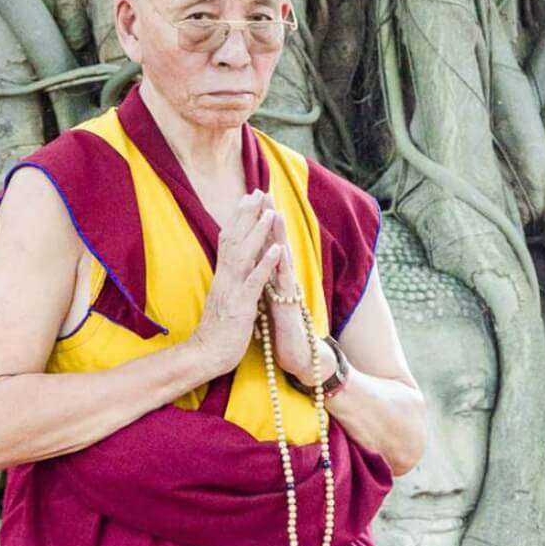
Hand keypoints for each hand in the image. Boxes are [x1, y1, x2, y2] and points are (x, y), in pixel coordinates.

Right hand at [191, 189, 281, 375]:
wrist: (204, 356)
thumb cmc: (217, 330)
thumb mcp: (222, 298)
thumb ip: (228, 279)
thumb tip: (231, 262)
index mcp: (223, 276)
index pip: (229, 240)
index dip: (239, 218)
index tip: (248, 197)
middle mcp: (225, 278)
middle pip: (235, 239)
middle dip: (247, 215)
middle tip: (258, 192)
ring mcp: (232, 291)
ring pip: (244, 255)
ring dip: (258, 232)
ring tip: (270, 212)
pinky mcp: (241, 306)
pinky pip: (254, 282)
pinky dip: (265, 264)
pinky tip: (277, 249)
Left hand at [260, 193, 335, 386]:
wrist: (295, 352)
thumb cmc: (280, 325)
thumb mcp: (266, 296)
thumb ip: (262, 277)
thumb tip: (254, 261)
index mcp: (271, 275)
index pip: (264, 243)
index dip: (257, 221)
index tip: (249, 198)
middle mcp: (281, 278)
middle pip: (275, 243)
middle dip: (269, 218)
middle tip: (264, 192)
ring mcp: (287, 290)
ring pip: (283, 257)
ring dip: (280, 235)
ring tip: (276, 212)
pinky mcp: (289, 305)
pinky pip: (285, 283)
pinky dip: (282, 267)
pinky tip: (281, 252)